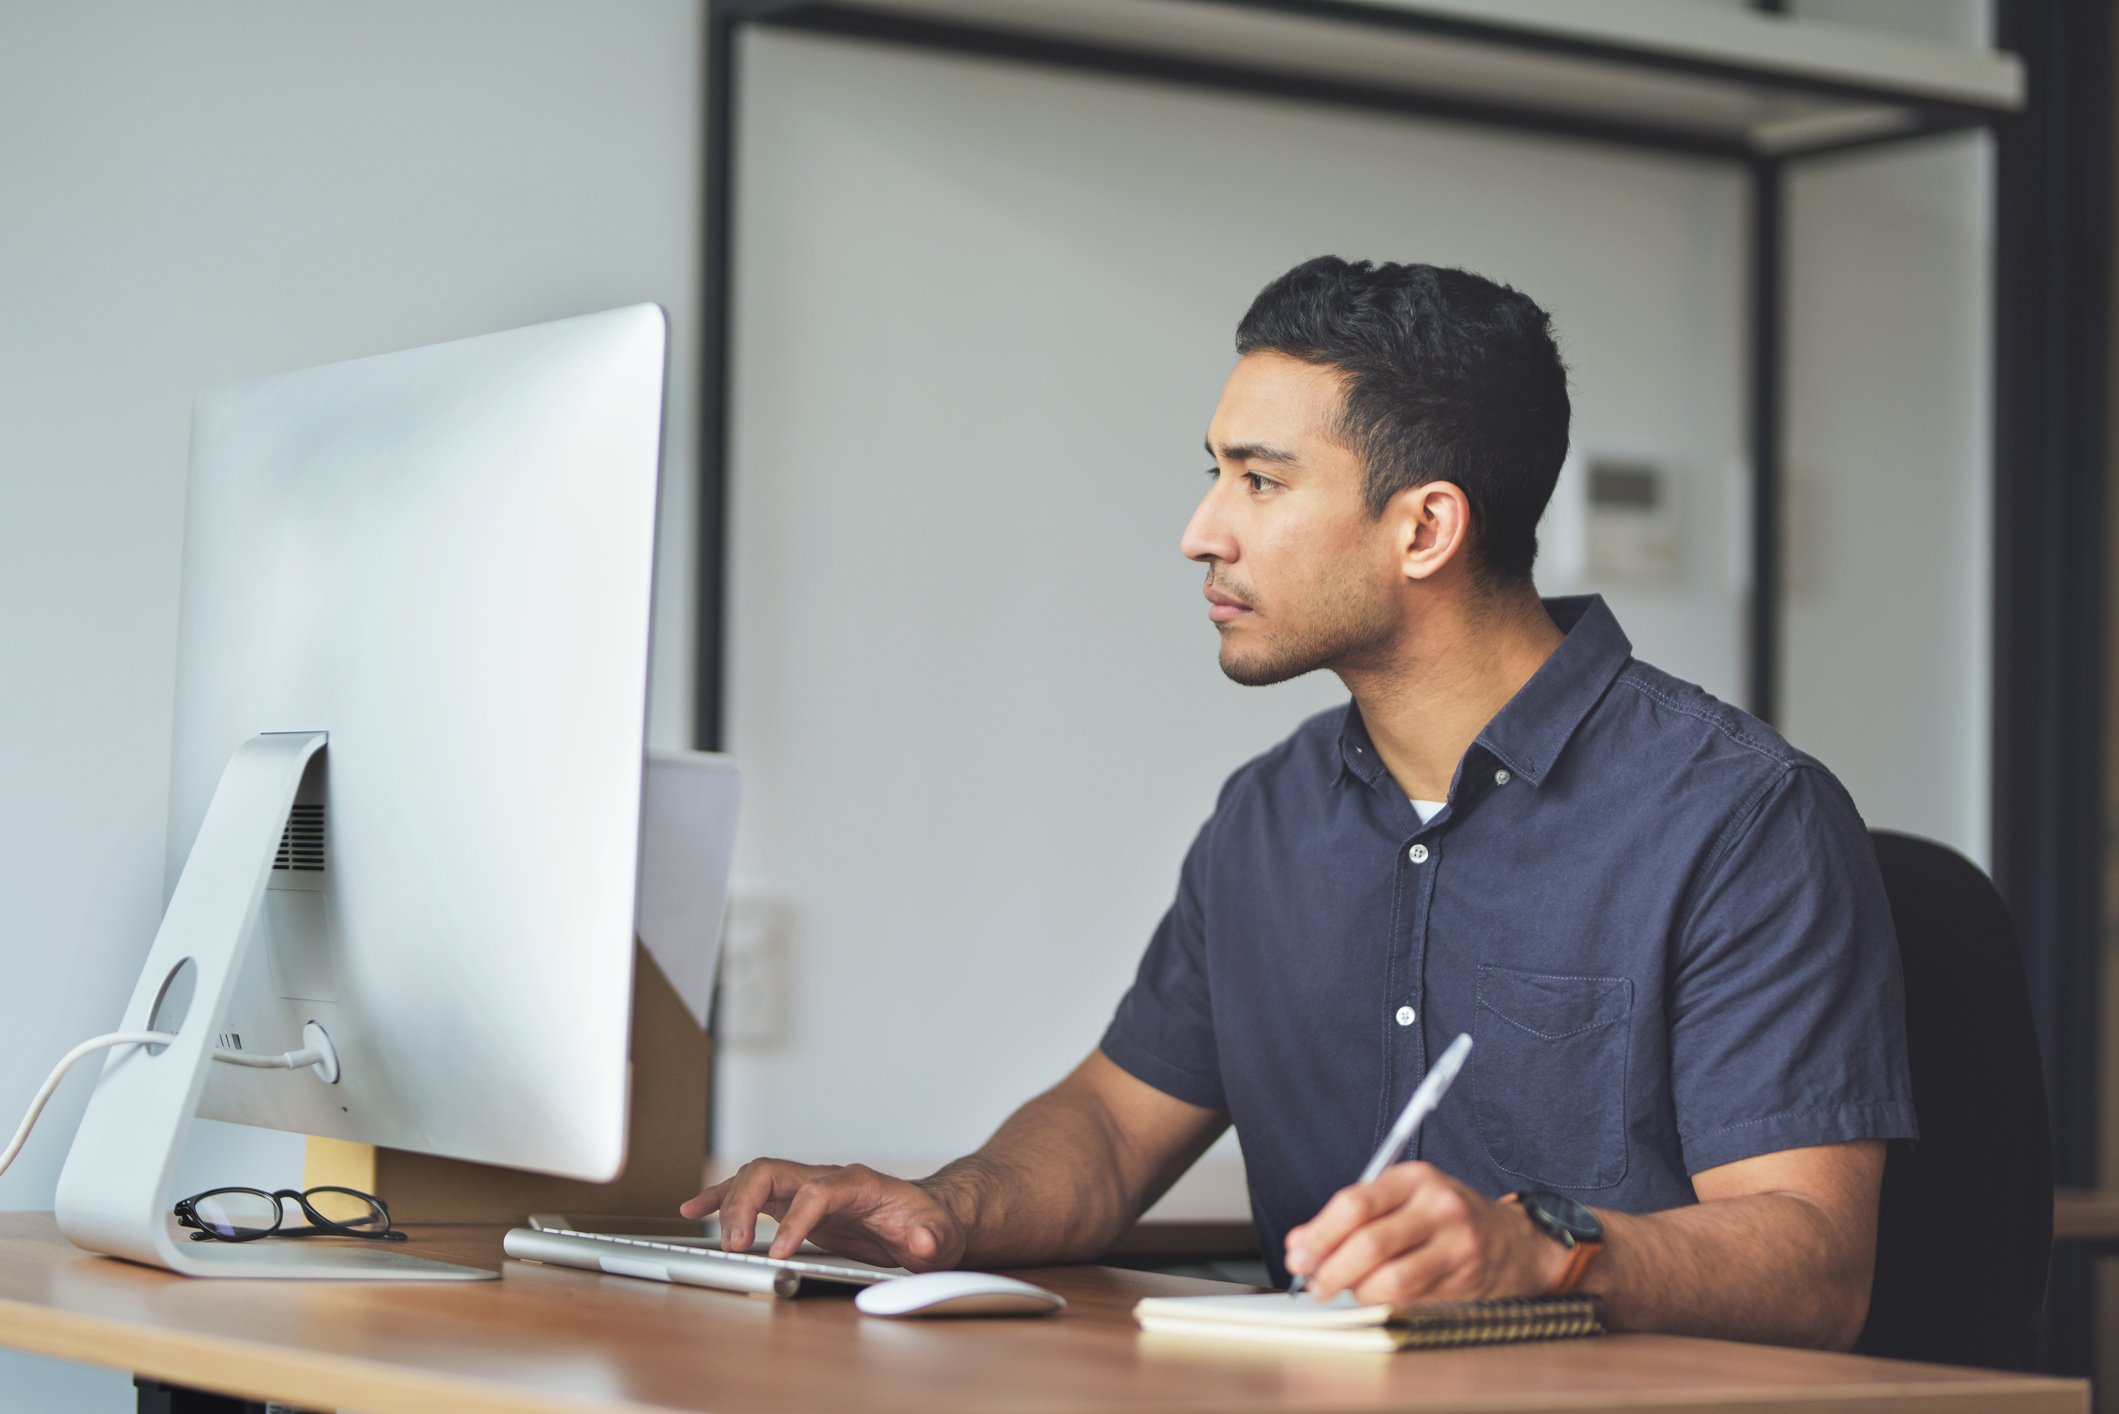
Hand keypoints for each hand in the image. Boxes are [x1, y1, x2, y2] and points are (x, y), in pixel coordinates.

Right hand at [680, 1158, 966, 1270]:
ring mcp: (808, 1188)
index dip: (795, 1220)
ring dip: (728, 1200)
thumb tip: (922, 1241)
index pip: (817, 1192)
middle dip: (746, 1204)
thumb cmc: (931, 1226)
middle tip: (734, 1246)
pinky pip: (752, 1193)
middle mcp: (827, 1179)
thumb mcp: (941, 1236)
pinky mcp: (795, 1204)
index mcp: (859, 1184)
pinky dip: (722, 1199)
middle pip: (774, 1172)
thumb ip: (933, 1238)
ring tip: (706, 1230)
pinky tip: (695, 1211)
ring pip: (756, 1177)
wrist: (930, 1217)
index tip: (779, 1254)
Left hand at [1283, 1162, 1568, 1303]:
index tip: (1298, 1255)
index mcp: (1415, 1178)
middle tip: (1315, 1284)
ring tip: (1344, 1292)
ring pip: (1390, 1280)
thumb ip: (1351, 1217)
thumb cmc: (1443, 1219)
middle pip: (1369, 1244)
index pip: (1355, 1204)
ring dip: (1356, 1293)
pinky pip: (1411, 1300)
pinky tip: (1375, 1298)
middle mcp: (1438, 1207)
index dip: (1319, 1235)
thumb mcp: (1402, 1200)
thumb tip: (1299, 1245)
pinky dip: (1383, 1304)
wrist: (1514, 1242)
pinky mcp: (1465, 1280)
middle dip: (1331, 1270)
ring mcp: (1457, 1245)